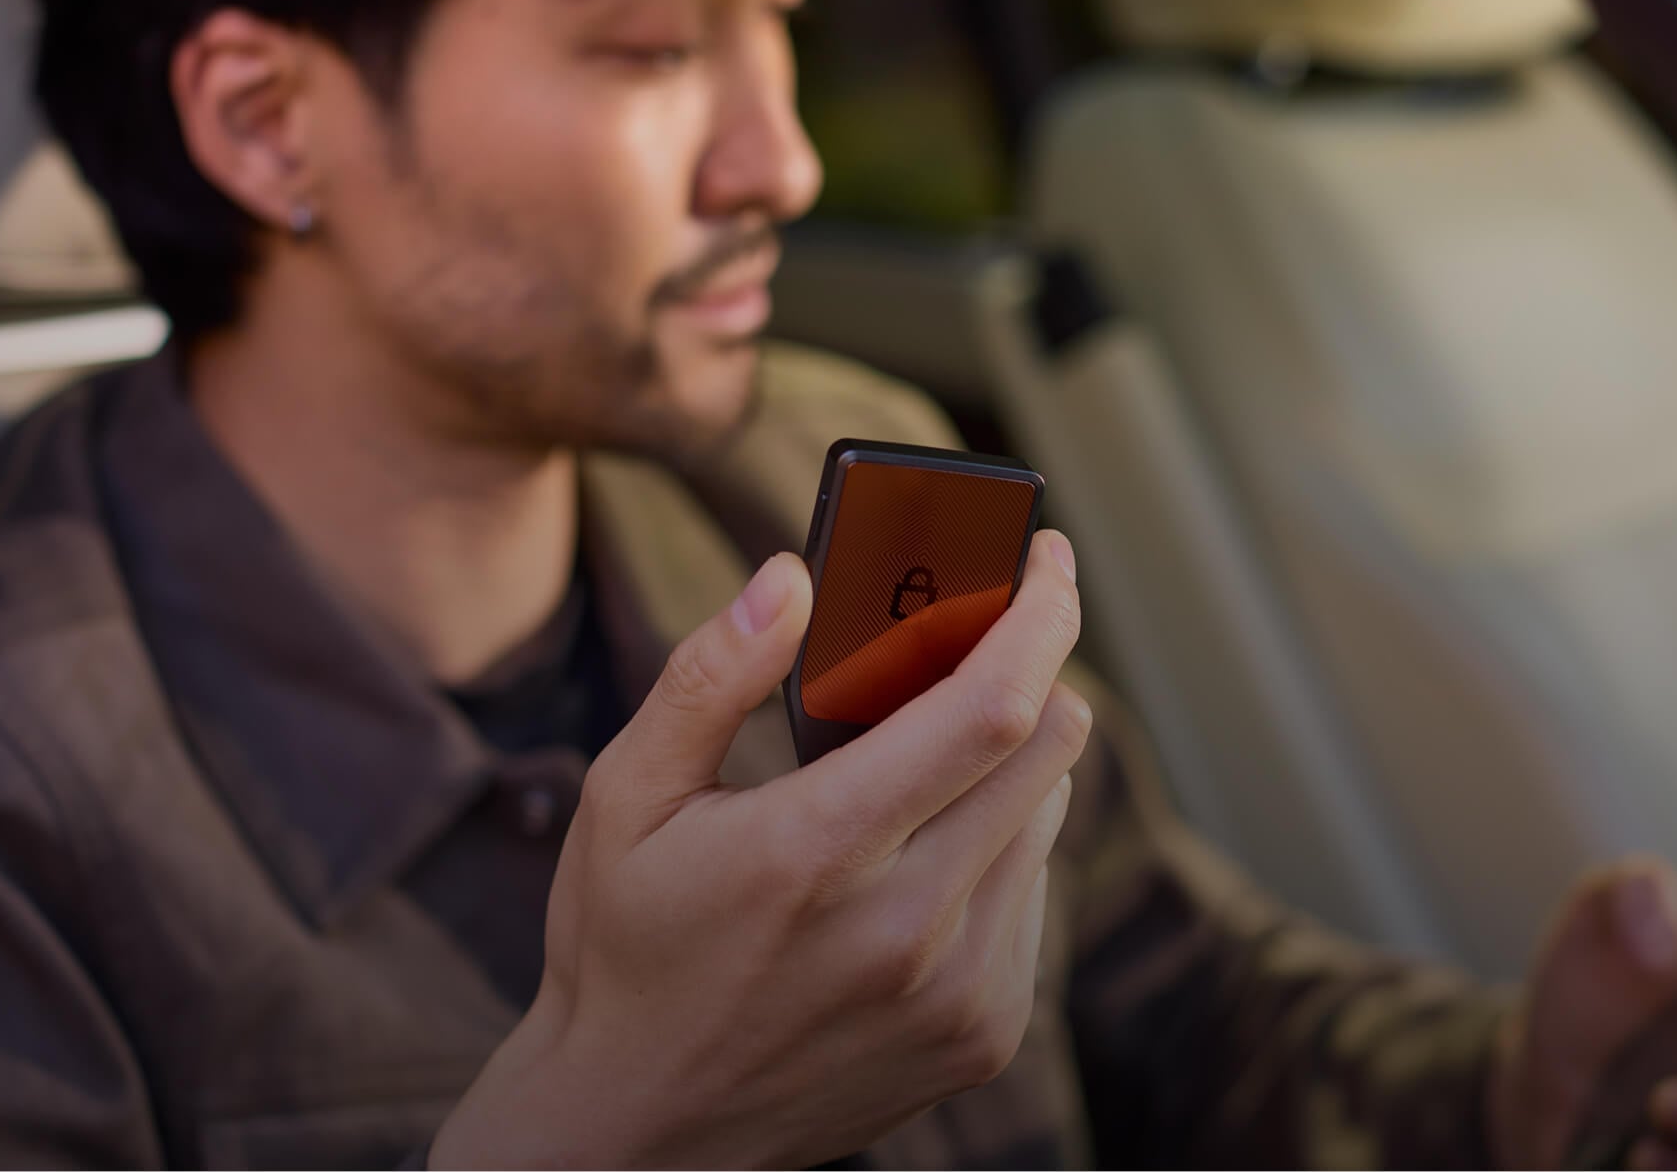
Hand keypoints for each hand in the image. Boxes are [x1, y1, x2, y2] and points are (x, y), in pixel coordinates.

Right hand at [432, 533, 1089, 1168]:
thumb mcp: (628, 797)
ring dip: (1013, 763)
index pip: (986, 713)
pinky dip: (1000, 849)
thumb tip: (793, 577)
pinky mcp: (984, 1035)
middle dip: (1033, 671)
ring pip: (1046, 820)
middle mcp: (906, 929)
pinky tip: (924, 855)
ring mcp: (957, 992)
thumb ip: (712, 677)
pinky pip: (1032, 898)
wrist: (638, 1128)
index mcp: (815, 853)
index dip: (1038, 618)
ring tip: (932, 756)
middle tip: (991, 635)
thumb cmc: (627, 944)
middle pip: (1046, 754)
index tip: (1049, 562)